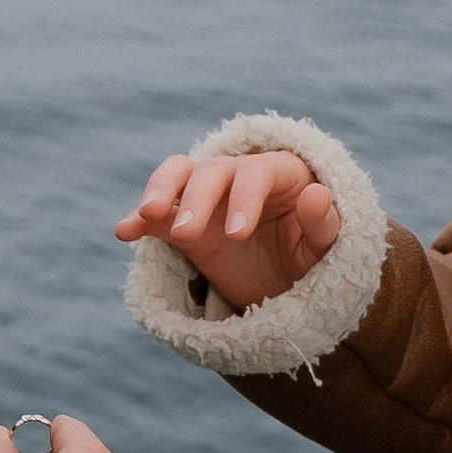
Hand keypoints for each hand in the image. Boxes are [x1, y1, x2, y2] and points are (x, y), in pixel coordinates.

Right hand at [115, 150, 338, 310]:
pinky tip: (124, 232)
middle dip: (196, 199)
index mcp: (282, 174)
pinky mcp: (184, 221)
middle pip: (213, 172)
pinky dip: (138, 219)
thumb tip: (317, 195)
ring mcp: (209, 196)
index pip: (258, 174)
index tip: (237, 235)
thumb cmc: (313, 256)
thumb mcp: (327, 247)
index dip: (245, 199)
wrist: (291, 280)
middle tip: (186, 233)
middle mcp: (241, 176)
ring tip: (147, 215)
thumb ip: (324, 223)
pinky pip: (158, 213)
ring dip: (160, 190)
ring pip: (179, 174)